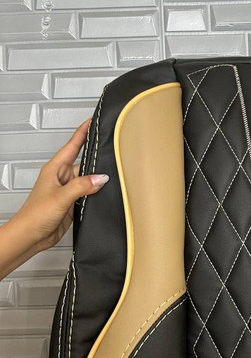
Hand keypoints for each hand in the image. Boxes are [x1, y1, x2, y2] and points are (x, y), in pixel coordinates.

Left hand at [0, 118, 108, 278]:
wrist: (30, 236)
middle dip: (97, 159)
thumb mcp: (61, 197)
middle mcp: (61, 178)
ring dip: (97, 181)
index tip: (93, 120)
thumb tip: (101, 177)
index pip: (73, 145)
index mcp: (54, 169)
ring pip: (88, 180)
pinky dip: (96, 194)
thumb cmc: (35, 215)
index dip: (83, 132)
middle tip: (114, 151)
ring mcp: (67, 191)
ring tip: (113, 176)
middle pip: (84, 163)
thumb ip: (82, 186)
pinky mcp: (72, 204)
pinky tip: (104, 195)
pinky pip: (88, 194)